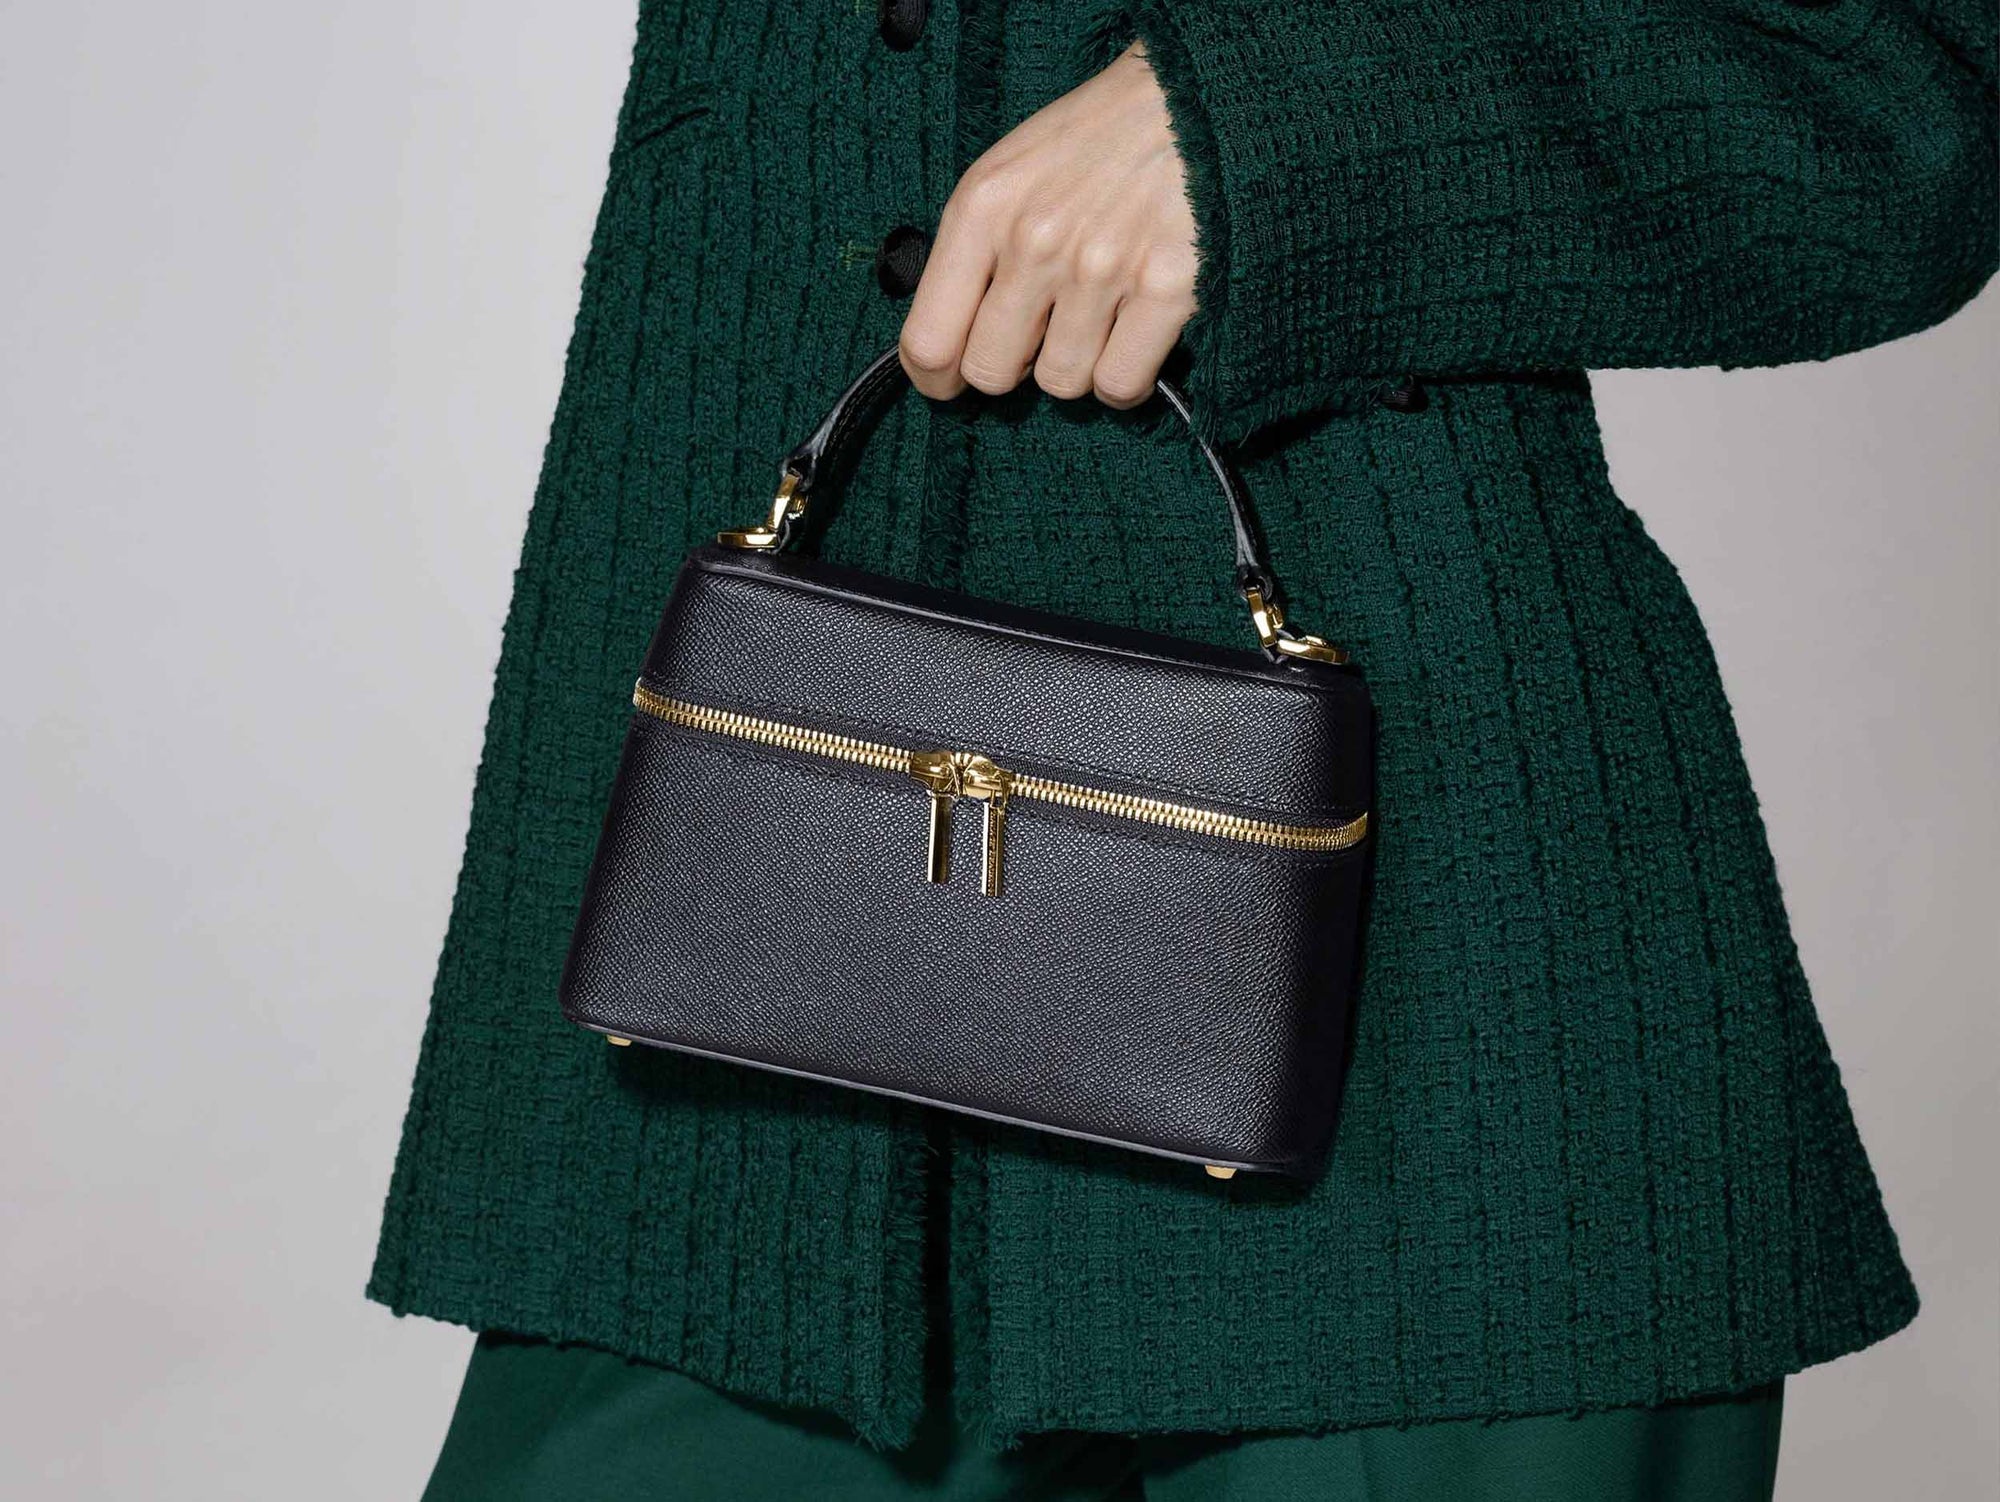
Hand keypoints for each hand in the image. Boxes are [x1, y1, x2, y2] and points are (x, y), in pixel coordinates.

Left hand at [899, 43, 1197, 409]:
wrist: (1193, 98)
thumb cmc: (1097, 140)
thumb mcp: (1010, 171)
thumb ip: (974, 251)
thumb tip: (951, 344)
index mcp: (984, 206)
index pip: (927, 340)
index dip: (936, 377)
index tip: (950, 381)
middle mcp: (1035, 239)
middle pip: (990, 372)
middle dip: (1011, 368)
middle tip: (1037, 338)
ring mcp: (1100, 267)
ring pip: (1060, 384)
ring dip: (1075, 366)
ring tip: (1095, 321)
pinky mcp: (1166, 288)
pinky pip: (1119, 384)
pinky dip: (1124, 380)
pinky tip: (1130, 344)